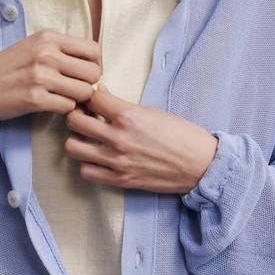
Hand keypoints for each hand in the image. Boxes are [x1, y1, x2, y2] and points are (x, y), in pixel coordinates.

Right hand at [0, 30, 101, 121]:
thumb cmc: (7, 68)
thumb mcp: (33, 46)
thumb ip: (61, 50)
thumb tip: (93, 63)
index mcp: (48, 38)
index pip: (94, 50)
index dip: (94, 65)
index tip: (82, 73)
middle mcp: (47, 54)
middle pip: (93, 73)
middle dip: (88, 84)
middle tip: (74, 89)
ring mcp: (41, 77)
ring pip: (84, 92)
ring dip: (77, 99)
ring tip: (62, 97)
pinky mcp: (36, 99)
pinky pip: (68, 107)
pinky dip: (64, 109)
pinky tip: (51, 105)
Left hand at [63, 81, 218, 194]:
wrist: (200, 165)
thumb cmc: (181, 135)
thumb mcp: (152, 112)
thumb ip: (123, 106)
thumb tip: (100, 94)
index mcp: (129, 116)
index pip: (91, 98)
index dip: (89, 96)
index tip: (92, 99)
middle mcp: (118, 138)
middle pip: (74, 121)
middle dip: (76, 115)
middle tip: (84, 117)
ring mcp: (117, 161)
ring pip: (73, 147)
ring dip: (78, 140)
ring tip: (88, 139)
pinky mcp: (120, 180)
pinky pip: (86, 172)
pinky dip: (88, 164)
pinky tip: (97, 158)